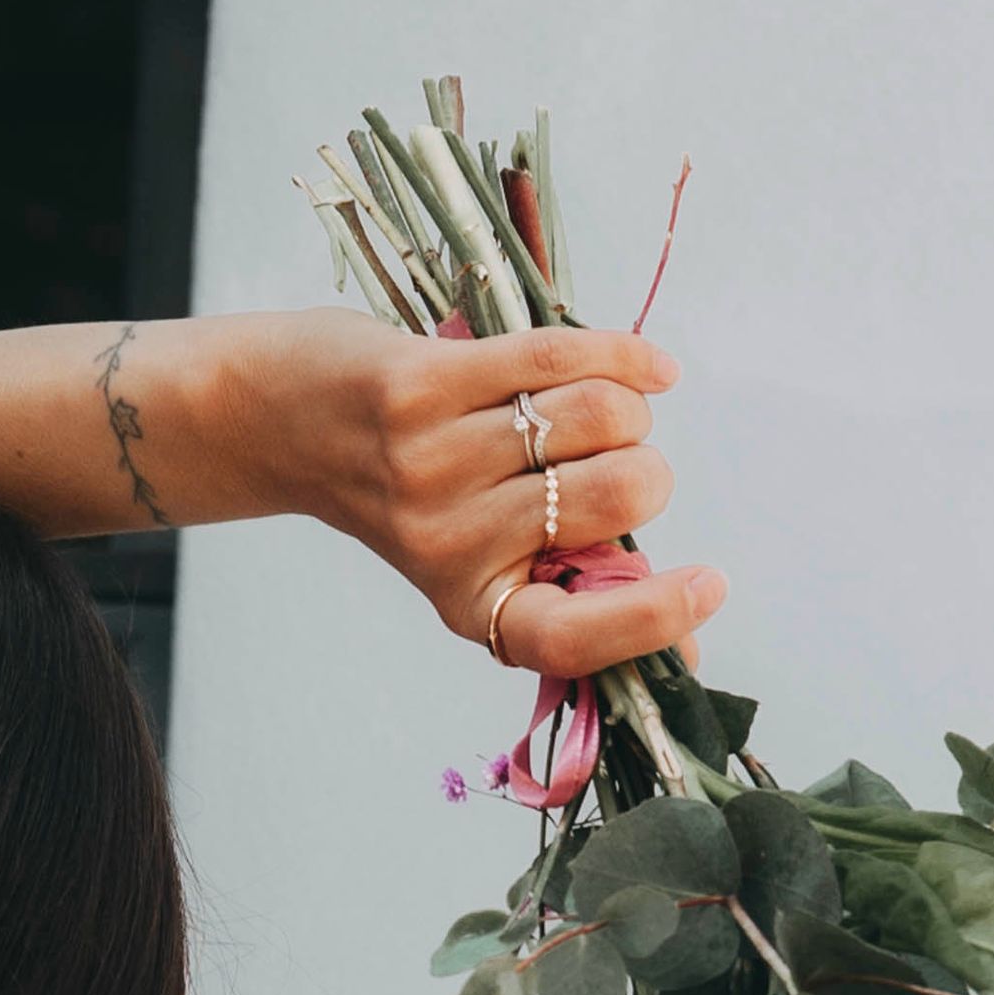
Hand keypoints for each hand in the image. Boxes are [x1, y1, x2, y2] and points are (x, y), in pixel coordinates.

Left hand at [175, 307, 724, 683]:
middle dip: (644, 465)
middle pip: (617, 496)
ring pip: (597, 417)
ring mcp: (432, 465)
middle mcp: (449, 547)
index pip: (570, 640)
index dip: (651, 620)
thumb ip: (571, 582)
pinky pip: (558, 358)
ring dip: (625, 400)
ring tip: (593, 405)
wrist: (283, 423)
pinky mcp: (421, 386)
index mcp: (472, 605)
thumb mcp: (481, 558)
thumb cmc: (415, 490)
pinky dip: (621, 354)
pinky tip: (647, 367)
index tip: (709, 583)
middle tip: (610, 456)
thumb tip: (690, 637)